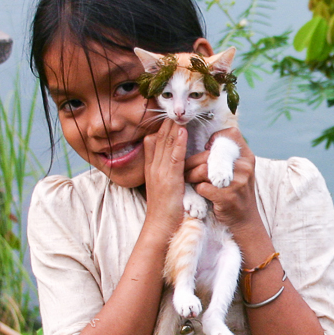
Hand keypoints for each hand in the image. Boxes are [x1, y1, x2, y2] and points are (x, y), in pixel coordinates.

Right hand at [141, 119, 187, 237]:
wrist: (160, 226)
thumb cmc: (165, 210)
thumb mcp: (163, 188)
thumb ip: (166, 173)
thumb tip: (174, 164)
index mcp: (151, 169)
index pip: (153, 142)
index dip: (160, 128)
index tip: (167, 116)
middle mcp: (153, 167)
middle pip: (158, 139)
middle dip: (165, 124)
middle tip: (173, 108)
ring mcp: (159, 172)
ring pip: (164, 144)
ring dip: (172, 128)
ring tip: (178, 112)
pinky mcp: (169, 179)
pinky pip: (173, 157)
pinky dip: (178, 142)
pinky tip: (182, 131)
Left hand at [185, 126, 259, 232]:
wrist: (245, 220)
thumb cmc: (237, 192)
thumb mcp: (240, 171)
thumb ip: (228, 157)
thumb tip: (208, 143)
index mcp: (247, 157)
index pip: (231, 134)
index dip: (216, 138)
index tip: (206, 147)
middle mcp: (244, 167)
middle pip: (209, 154)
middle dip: (192, 161)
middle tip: (184, 167)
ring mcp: (237, 182)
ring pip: (203, 170)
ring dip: (190, 175)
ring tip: (187, 178)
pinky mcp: (227, 197)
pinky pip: (202, 187)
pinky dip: (196, 189)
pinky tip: (197, 191)